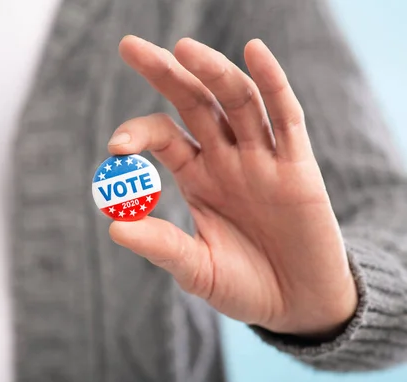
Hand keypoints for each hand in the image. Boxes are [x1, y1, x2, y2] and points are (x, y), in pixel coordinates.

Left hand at [108, 36, 357, 337]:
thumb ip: (161, 246)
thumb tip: (113, 226)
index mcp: (197, 176)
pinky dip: (272, 82)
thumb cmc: (244, 286)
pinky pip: (286, 116)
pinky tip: (254, 52)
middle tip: (130, 46)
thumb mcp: (197, 269)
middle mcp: (226, 158)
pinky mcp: (298, 166)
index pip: (163, 136)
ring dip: (211, 72)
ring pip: (236, 101)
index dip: (137, 133)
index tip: (115, 148)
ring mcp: (262, 158)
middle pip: (193, 102)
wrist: (298, 304)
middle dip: (164, 73)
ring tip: (183, 48)